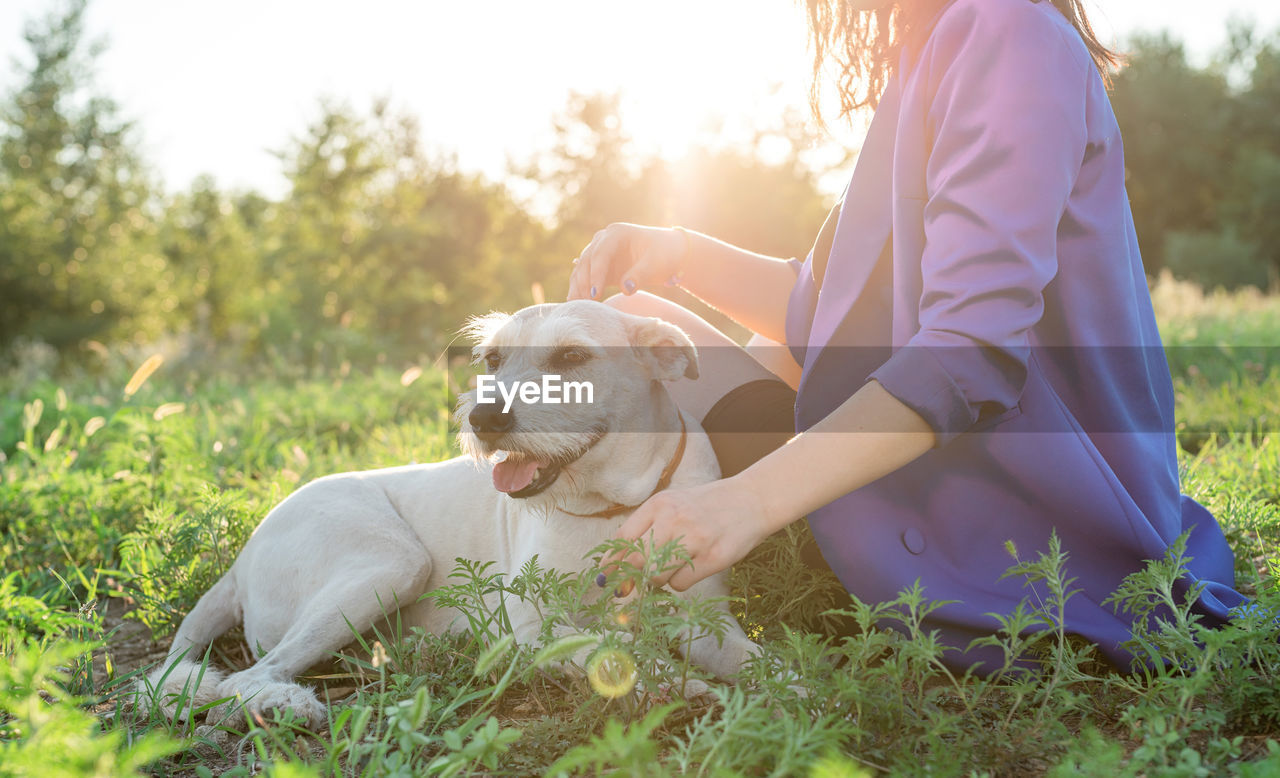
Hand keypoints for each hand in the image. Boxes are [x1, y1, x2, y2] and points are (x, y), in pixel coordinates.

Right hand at [567, 223, 687, 299]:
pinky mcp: (602, 266)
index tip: (594, 295)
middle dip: (583, 283)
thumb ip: (640, 275)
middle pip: (587, 261)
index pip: (601, 254)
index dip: (596, 275)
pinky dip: (580, 288)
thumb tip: (625, 289)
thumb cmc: (665, 254)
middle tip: (583, 303)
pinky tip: (575, 302)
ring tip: (576, 305)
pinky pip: (586, 276)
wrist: (671, 253)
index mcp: (617, 233)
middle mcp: (604, 239)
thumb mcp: (656, 264)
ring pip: (582, 268)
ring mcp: (601, 252)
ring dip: (577, 286)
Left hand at [601, 475, 776, 591]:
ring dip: (657, 581)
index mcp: (660, 504)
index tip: (603, 577)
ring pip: (655, 577)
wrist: (751, 500)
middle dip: (627, 579)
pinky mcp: (713, 558)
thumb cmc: (705, 507)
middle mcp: (674, 520)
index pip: (623, 539)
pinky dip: (680, 582)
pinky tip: (692, 568)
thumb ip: (646, 529)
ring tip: (671, 568)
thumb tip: (615, 566)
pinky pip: (680, 584)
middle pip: (635, 561)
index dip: (610, 563)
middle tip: (625, 589)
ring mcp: (694, 539)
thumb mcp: (673, 505)